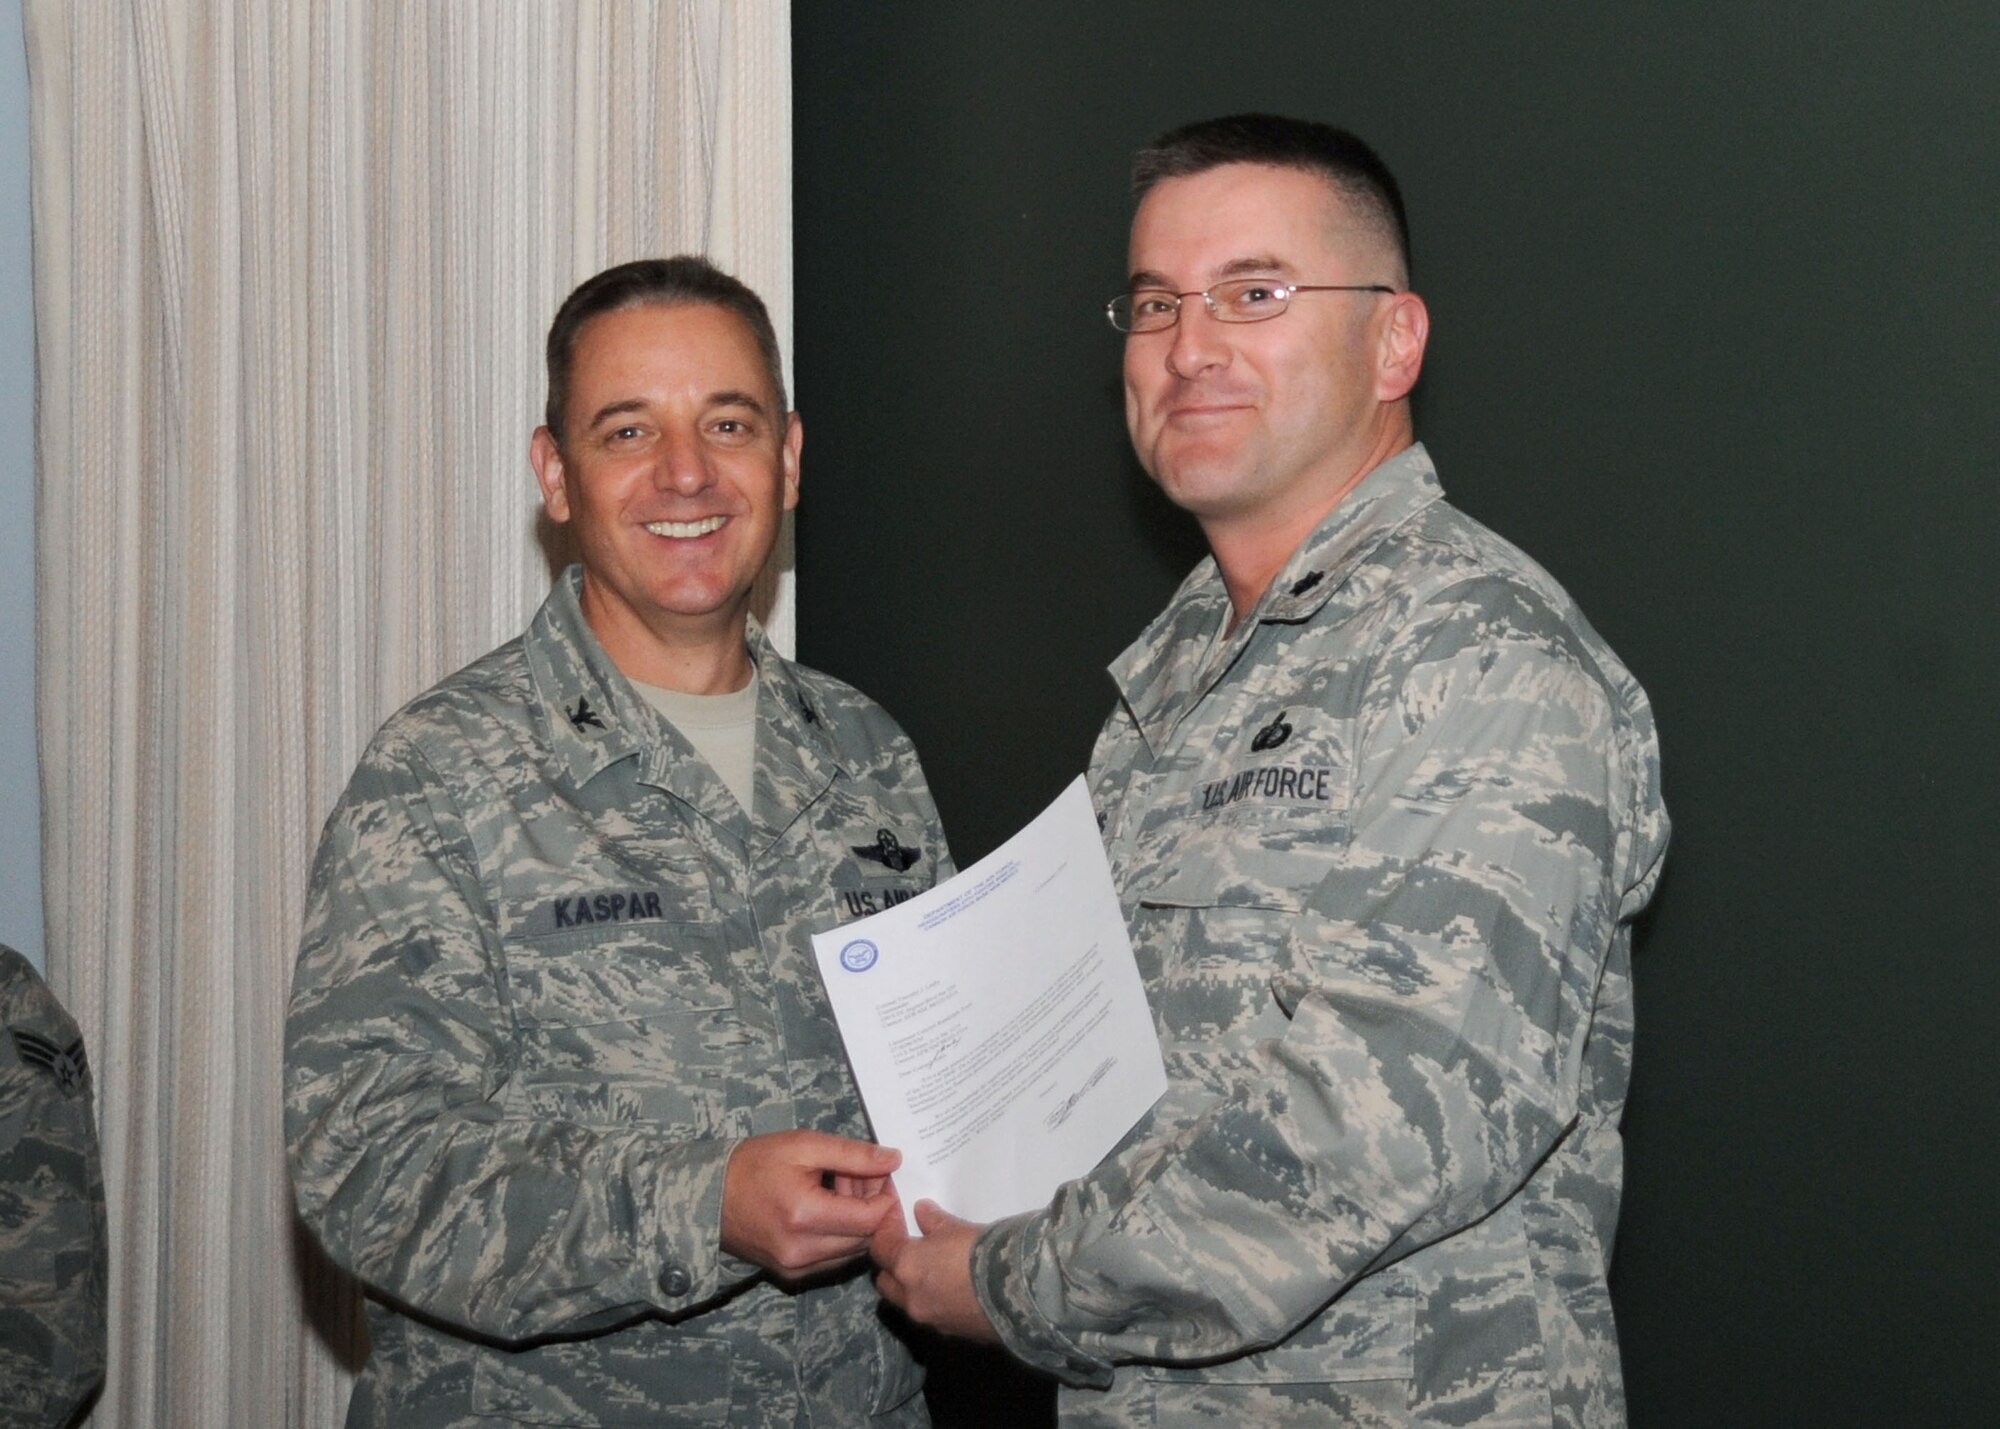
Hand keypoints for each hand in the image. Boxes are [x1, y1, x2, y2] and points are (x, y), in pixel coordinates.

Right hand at [720, 1131, 901, 1283]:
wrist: (707, 1196)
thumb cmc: (753, 1164)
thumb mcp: (803, 1146)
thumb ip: (853, 1154)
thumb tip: (894, 1160)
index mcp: (805, 1216)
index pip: (872, 1219)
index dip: (886, 1194)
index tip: (881, 1171)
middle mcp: (802, 1252)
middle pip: (866, 1238)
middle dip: (873, 1206)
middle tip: (860, 1174)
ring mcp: (796, 1268)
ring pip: (852, 1251)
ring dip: (858, 1221)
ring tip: (841, 1187)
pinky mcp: (791, 1274)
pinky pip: (833, 1259)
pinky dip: (841, 1234)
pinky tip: (828, 1207)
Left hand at [871, 1199, 998, 1342]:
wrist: (1017, 1292)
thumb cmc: (983, 1251)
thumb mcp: (957, 1228)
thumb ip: (934, 1221)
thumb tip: (921, 1212)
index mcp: (906, 1266)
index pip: (880, 1248)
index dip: (886, 1234)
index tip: (898, 1224)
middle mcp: (910, 1297)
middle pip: (885, 1282)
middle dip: (892, 1267)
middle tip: (911, 1252)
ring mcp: (929, 1319)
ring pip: (906, 1303)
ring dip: (912, 1289)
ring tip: (935, 1273)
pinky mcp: (949, 1333)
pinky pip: (931, 1316)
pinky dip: (935, 1304)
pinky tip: (955, 1292)